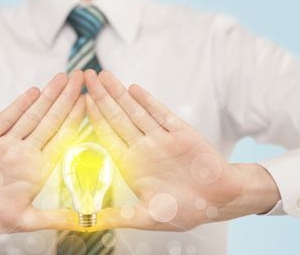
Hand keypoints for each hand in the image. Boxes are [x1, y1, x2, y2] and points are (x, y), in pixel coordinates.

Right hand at [0, 71, 84, 233]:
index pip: (62, 139)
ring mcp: (7, 143)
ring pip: (32, 115)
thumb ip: (52, 219)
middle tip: (81, 77)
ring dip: (48, 96)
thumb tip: (84, 222)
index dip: (76, 120)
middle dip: (67, 99)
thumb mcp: (23, 220)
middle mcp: (26, 152)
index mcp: (37, 169)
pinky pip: (6, 118)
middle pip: (51, 120)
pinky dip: (20, 105)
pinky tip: (34, 92)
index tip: (90, 102)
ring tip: (63, 77)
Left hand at [85, 70, 279, 230]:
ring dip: (120, 94)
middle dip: (101, 97)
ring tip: (104, 76)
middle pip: (117, 118)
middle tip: (86, 77)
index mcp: (131, 165)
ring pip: (135, 112)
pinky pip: (161, 114)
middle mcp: (142, 148)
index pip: (107, 136)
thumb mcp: (147, 217)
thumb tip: (87, 223)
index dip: (93, 118)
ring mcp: (160, 139)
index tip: (79, 101)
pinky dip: (148, 102)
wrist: (220, 201)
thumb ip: (118, 216)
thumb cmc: (185, 210)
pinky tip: (134, 89)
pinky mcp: (181, 133)